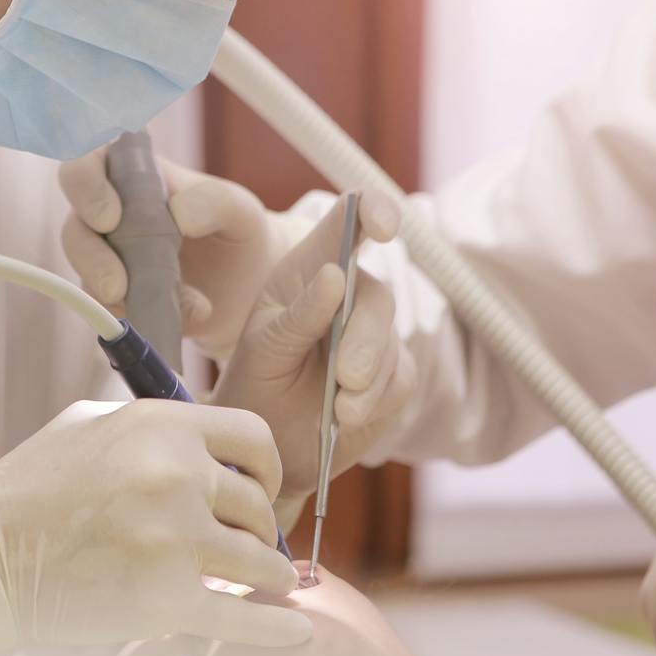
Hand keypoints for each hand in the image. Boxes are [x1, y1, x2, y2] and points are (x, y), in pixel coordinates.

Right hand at [0, 401, 310, 655]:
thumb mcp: (87, 426)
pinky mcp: (166, 601)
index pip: (253, 438)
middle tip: (246, 546)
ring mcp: (175, 540)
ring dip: (265, 575)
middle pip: (259, 506)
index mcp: (160, 427)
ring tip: (260, 584)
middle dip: (257, 529)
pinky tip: (294, 630)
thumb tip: (198, 438)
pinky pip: (245, 619)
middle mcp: (176, 476)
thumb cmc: (25, 491)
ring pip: (261, 562)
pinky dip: (276, 629)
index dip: (264, 468)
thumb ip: (148, 426)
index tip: (260, 489)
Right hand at [60, 151, 306, 359]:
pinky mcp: (117, 298)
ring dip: (106, 291)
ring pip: (83, 271)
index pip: (87, 162)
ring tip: (145, 304)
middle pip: (75, 224)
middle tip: (116, 284)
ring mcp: (110, 258)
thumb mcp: (240, 210)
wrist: (251, 288)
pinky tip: (186, 316)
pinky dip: (137, 316)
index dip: (85, 185)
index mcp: (135, 175)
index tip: (110, 217)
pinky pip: (106, 309)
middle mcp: (113, 214)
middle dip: (87, 254)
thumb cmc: (240, 232)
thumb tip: (177, 214)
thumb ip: (213, 201)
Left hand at [210, 195, 412, 498]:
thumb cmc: (254, 385)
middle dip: (365, 342)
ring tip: (337, 412)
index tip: (384, 227)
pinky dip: (375, 402)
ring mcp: (373, 333)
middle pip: (377, 297)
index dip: (373, 211)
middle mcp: (347, 293)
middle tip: (345, 380)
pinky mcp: (393, 373)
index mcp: (307, 270)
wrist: (267, 445)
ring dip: (367, 382)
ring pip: (392, 344)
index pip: (348, 221)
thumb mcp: (263, 350)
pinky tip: (345, 418)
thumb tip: (336, 275)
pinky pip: (401, 380)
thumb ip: (297, 317)